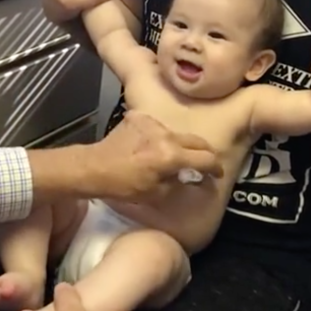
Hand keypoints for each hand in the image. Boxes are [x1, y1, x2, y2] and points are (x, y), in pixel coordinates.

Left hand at [87, 111, 223, 199]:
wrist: (93, 167)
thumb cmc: (123, 185)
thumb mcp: (155, 193)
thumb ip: (178, 183)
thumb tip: (192, 178)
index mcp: (172, 155)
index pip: (206, 158)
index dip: (215, 168)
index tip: (216, 174)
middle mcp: (166, 135)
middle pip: (196, 141)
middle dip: (204, 153)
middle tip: (204, 164)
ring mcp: (152, 123)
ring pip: (176, 133)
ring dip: (179, 145)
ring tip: (171, 157)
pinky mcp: (138, 117)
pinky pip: (156, 127)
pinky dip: (158, 137)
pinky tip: (147, 147)